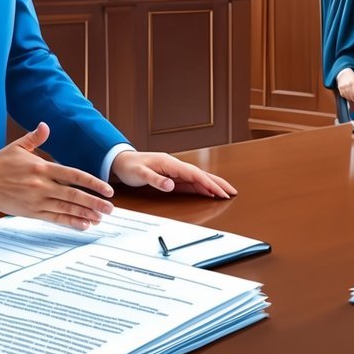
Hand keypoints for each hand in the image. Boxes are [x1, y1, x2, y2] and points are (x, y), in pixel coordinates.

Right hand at [0, 122, 114, 229]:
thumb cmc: (0, 161)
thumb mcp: (19, 146)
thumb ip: (36, 137)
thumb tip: (45, 126)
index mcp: (43, 167)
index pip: (74, 175)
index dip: (93, 183)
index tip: (108, 189)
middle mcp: (42, 184)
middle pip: (74, 194)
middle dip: (94, 202)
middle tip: (110, 208)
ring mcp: (36, 199)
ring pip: (65, 208)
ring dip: (84, 214)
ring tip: (100, 218)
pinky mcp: (29, 211)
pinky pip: (53, 218)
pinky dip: (69, 221)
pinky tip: (82, 224)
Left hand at [111, 151, 236, 198]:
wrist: (121, 161)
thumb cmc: (130, 166)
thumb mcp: (139, 174)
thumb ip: (155, 180)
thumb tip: (171, 185)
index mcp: (170, 163)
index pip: (194, 174)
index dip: (209, 183)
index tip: (220, 192)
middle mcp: (175, 165)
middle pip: (201, 174)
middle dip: (218, 183)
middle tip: (233, 192)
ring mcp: (175, 170)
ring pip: (199, 177)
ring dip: (213, 184)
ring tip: (226, 193)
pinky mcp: (173, 176)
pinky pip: (191, 181)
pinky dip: (203, 186)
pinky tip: (209, 192)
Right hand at [336, 67, 353, 104]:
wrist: (343, 71)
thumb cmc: (351, 75)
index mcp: (352, 83)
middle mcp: (347, 85)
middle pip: (350, 95)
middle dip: (353, 99)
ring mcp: (342, 86)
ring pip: (346, 96)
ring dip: (349, 99)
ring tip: (352, 100)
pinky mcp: (339, 87)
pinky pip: (342, 94)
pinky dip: (345, 97)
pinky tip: (347, 97)